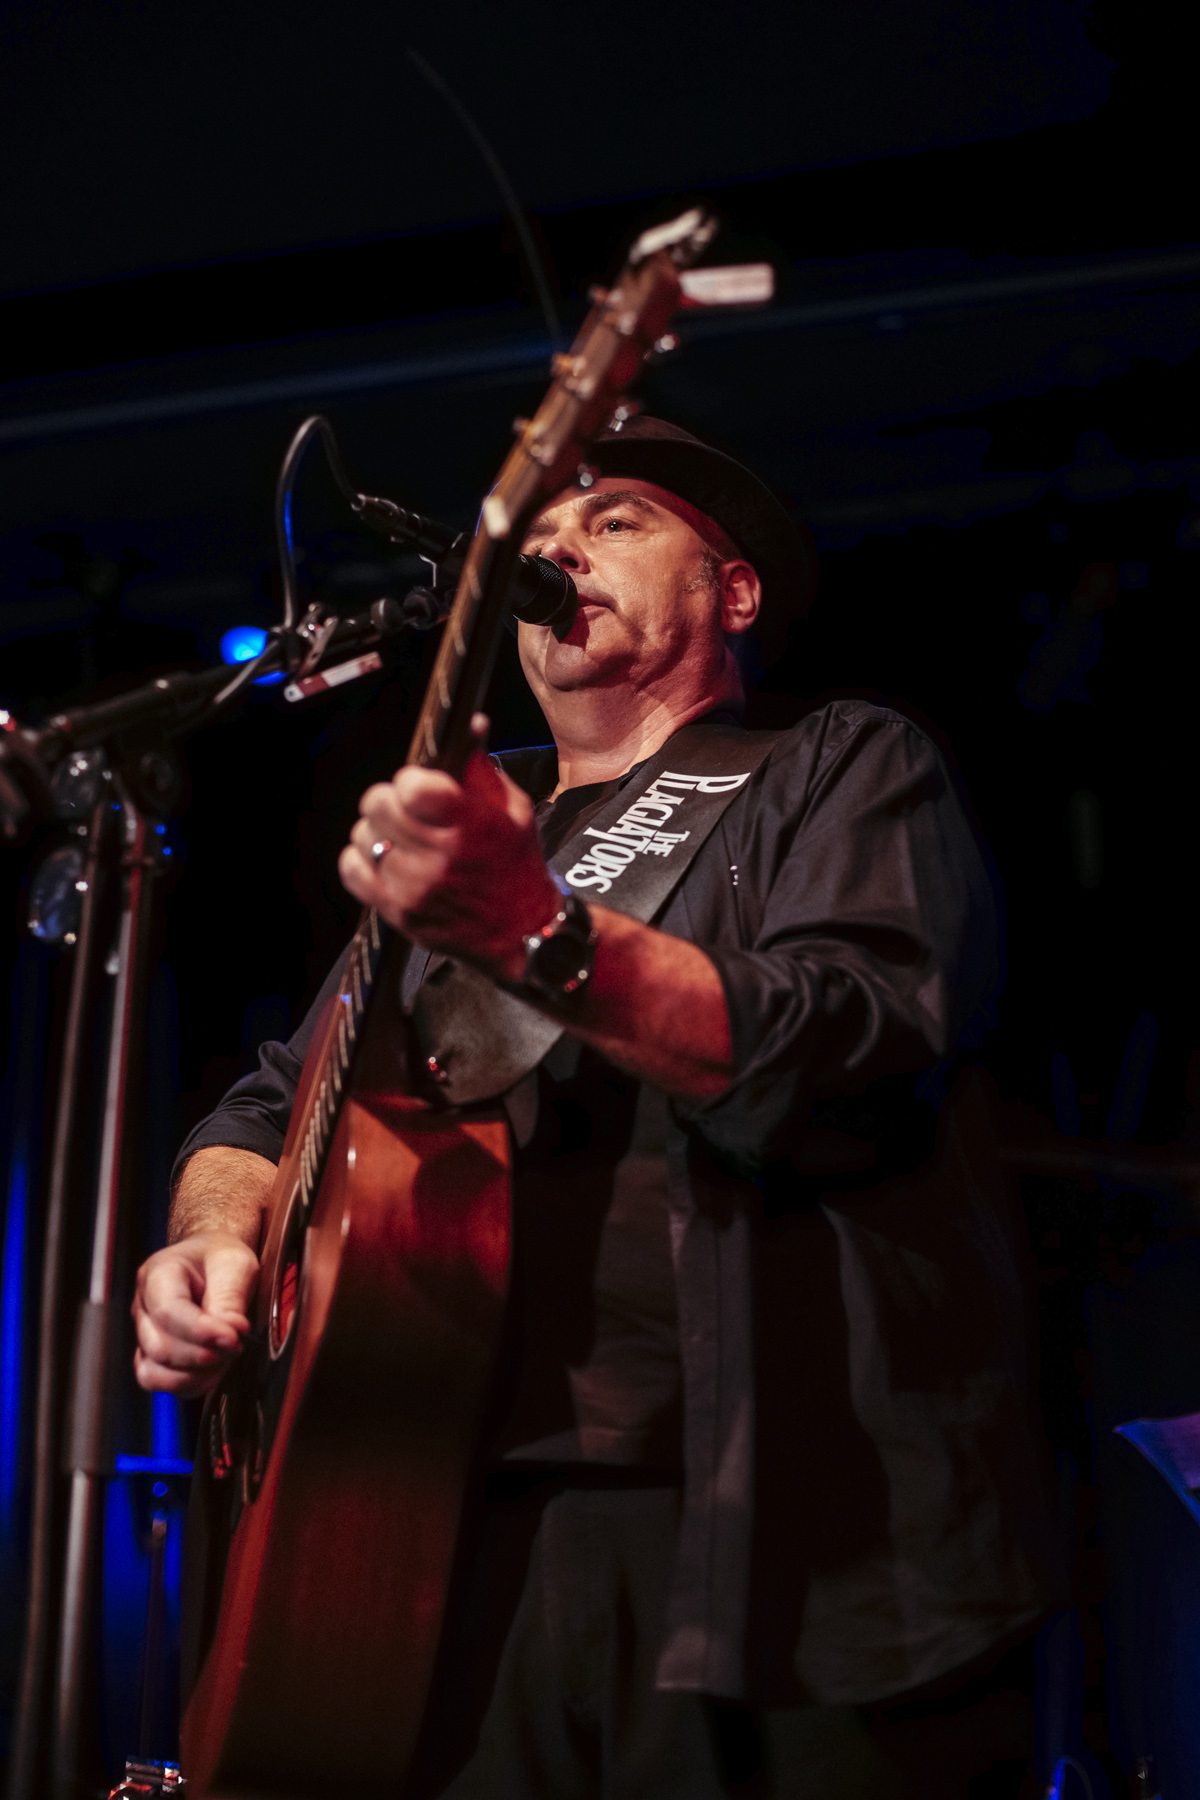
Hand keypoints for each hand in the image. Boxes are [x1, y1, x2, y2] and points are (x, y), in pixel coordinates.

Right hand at [132, 1232, 258, 1397]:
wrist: (214, 1262)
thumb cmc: (221, 1259)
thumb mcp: (236, 1264)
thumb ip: (230, 1298)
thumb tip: (231, 1332)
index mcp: (159, 1273)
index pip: (168, 1311)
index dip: (201, 1332)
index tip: (234, 1337)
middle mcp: (144, 1306)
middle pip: (159, 1347)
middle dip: (203, 1356)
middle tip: (236, 1345)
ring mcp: (145, 1333)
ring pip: (154, 1372)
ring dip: (195, 1375)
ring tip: (225, 1358)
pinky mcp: (153, 1355)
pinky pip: (159, 1383)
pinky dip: (189, 1385)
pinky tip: (214, 1371)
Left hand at [338, 718, 560, 980]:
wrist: (522, 933)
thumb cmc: (517, 868)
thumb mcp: (514, 811)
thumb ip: (480, 771)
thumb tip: (467, 727)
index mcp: (468, 826)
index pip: (410, 785)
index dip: (412, 779)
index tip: (422, 787)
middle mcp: (436, 857)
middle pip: (377, 803)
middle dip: (392, 800)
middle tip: (410, 811)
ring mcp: (412, 887)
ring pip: (363, 835)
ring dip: (379, 831)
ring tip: (405, 840)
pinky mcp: (396, 911)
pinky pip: (352, 869)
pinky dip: (362, 859)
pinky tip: (387, 860)